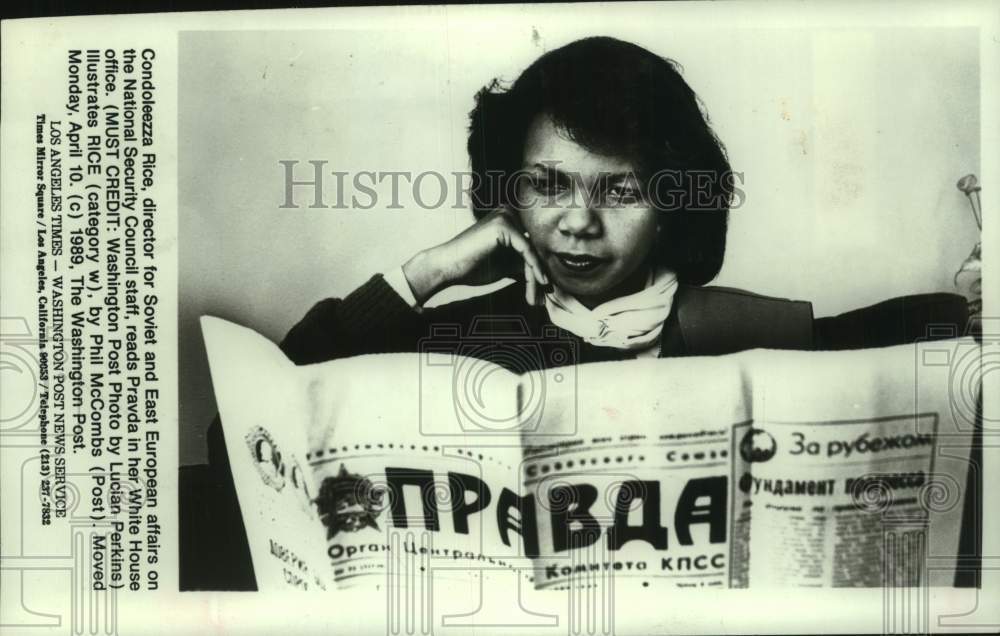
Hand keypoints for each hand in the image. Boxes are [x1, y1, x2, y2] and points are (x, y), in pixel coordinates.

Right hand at [402, 207, 548, 305]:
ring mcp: (505, 216)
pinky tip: (538, 284)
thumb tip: (547, 272)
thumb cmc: (472, 266)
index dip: (537, 271)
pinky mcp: (504, 225)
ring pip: (531, 252)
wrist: (448, 266)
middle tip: (541, 301)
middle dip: (537, 277)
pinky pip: (526, 250)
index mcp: (508, 218)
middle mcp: (508, 212)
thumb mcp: (506, 263)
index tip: (542, 294)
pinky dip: (533, 269)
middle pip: (532, 249)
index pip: (530, 246)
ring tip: (536, 300)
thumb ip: (524, 261)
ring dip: (535, 278)